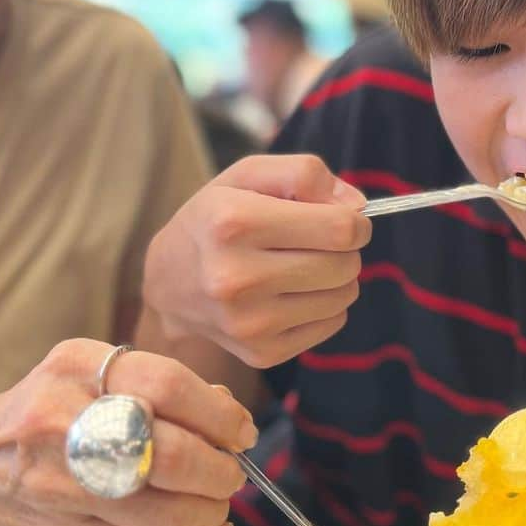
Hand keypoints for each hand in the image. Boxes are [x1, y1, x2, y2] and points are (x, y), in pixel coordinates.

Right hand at [0, 340, 256, 525]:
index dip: (219, 415)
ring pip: (164, 512)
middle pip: (170, 452)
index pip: (168, 385)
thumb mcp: (80, 376)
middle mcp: (64, 419)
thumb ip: (152, 387)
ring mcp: (60, 482)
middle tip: (230, 476)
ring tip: (216, 507)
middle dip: (218, 471)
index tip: (240, 433)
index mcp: (75, 366)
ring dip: (208, 515)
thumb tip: (226, 410)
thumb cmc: (32, 416)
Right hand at [142, 154, 371, 366]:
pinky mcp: (261, 352)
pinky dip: (324, 306)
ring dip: (337, 278)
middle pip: (345, 265)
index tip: (343, 219)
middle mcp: (236, 277)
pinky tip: (293, 293)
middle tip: (319, 242)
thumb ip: (304, 173)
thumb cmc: (215, 219)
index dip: (354, 221)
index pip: (339, 228)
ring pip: (344, 297)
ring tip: (303, 266)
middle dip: (345, 249)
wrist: (169, 282)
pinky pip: (332, 324)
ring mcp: (248, 322)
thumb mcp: (247, 175)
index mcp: (233, 223)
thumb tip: (356, 207)